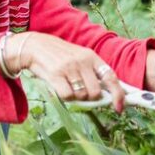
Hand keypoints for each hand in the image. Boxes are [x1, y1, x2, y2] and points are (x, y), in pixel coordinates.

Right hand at [6, 32, 126, 110]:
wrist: (35, 47)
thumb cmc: (60, 56)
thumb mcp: (80, 58)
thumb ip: (93, 73)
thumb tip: (107, 94)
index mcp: (92, 57)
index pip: (111, 77)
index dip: (117, 94)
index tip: (118, 107)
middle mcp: (83, 61)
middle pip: (95, 92)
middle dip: (89, 97)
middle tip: (80, 92)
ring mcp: (69, 68)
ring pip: (81, 95)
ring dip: (76, 97)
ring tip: (68, 86)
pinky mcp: (56, 75)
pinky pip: (67, 96)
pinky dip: (65, 96)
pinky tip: (60, 87)